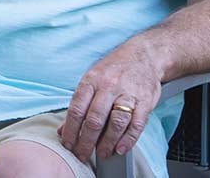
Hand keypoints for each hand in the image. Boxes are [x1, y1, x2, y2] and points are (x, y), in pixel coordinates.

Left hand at [60, 45, 162, 161]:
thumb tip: (64, 128)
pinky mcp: (145, 101)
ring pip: (115, 122)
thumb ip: (79, 104)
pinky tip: (120, 148)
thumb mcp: (92, 79)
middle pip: (94, 119)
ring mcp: (127, 93)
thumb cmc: (114, 69)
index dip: (70, 129)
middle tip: (82, 154)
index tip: (68, 144)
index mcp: (91, 80)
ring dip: (107, 142)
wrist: (144, 55)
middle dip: (86, 141)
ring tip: (102, 154)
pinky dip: (128, 139)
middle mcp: (108, 86)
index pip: (77, 108)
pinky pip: (136, 124)